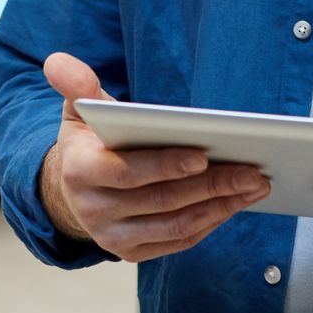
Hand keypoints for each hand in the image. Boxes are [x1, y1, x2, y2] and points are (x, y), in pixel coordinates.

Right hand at [36, 53, 270, 261]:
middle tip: (252, 170)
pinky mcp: (132, 252)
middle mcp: (95, 210)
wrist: (72, 191)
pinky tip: (235, 203)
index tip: (204, 154)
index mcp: (80, 171)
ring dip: (221, 206)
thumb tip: (57, 61)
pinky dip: (211, 223)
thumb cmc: (88, 141)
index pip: (129, 173)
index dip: (166, 166)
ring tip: (254, 185)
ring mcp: (113, 237)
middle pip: (163, 200)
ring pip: (176, 225)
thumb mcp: (79, 110)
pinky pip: (179, 240)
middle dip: (212, 185)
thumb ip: (76, 86)